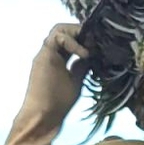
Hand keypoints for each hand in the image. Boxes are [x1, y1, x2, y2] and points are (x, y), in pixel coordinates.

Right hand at [0, 25, 91, 144]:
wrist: (43, 116)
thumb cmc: (58, 103)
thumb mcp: (77, 81)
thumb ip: (82, 67)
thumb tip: (93, 56)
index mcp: (58, 58)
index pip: (71, 39)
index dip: (84, 37)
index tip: (100, 41)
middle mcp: (50, 53)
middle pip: (64, 30)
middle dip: (81, 30)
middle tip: (97, 37)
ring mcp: (45, 53)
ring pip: (58, 29)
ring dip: (77, 32)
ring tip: (91, 42)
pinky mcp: (43, 56)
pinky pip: (57, 37)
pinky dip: (72, 42)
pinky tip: (85, 54)